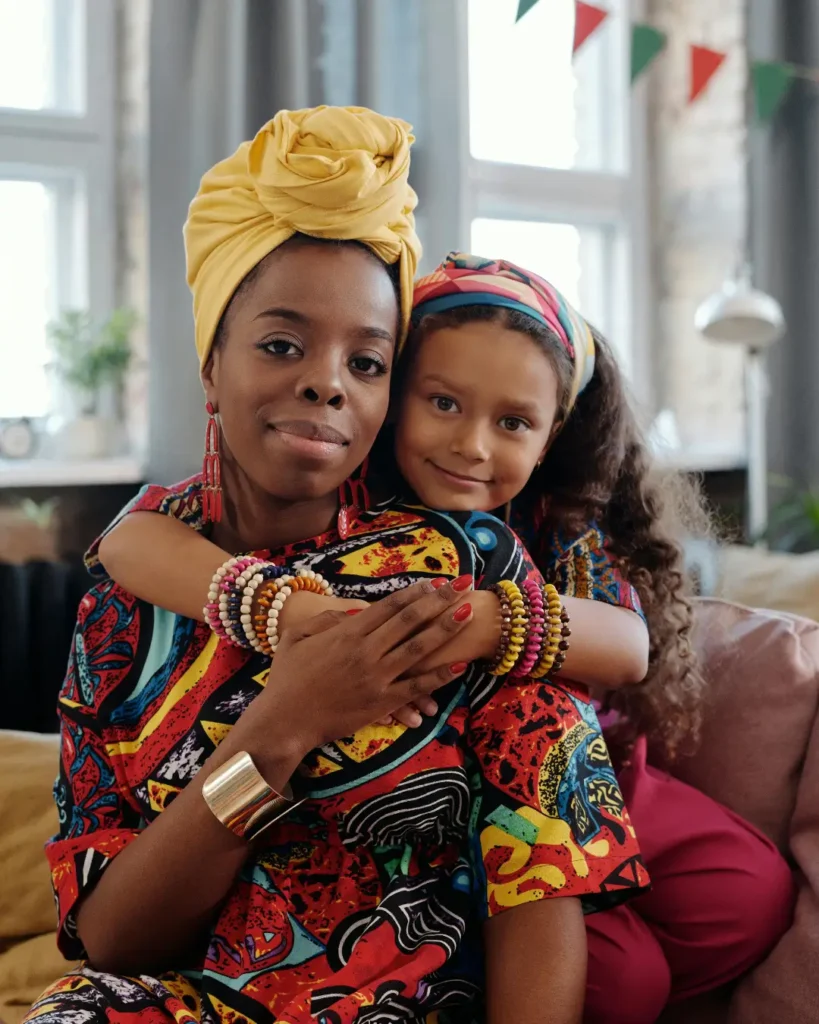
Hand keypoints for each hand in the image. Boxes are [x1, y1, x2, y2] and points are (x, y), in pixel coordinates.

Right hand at [241, 576, 474, 759]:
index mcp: (346, 632)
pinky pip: (416, 685)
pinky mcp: (382, 702)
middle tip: (462, 585)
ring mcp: (377, 676)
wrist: (284, 721)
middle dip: (439, 600)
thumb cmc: (286, 679)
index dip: (414, 593)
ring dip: (446, 628)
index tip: (434, 583)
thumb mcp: (296, 638)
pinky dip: (440, 675)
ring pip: (419, 648)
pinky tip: (460, 664)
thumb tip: (353, 611)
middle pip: (410, 620)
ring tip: (469, 613)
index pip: (388, 606)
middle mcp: (366, 650)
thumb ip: (325, 620)